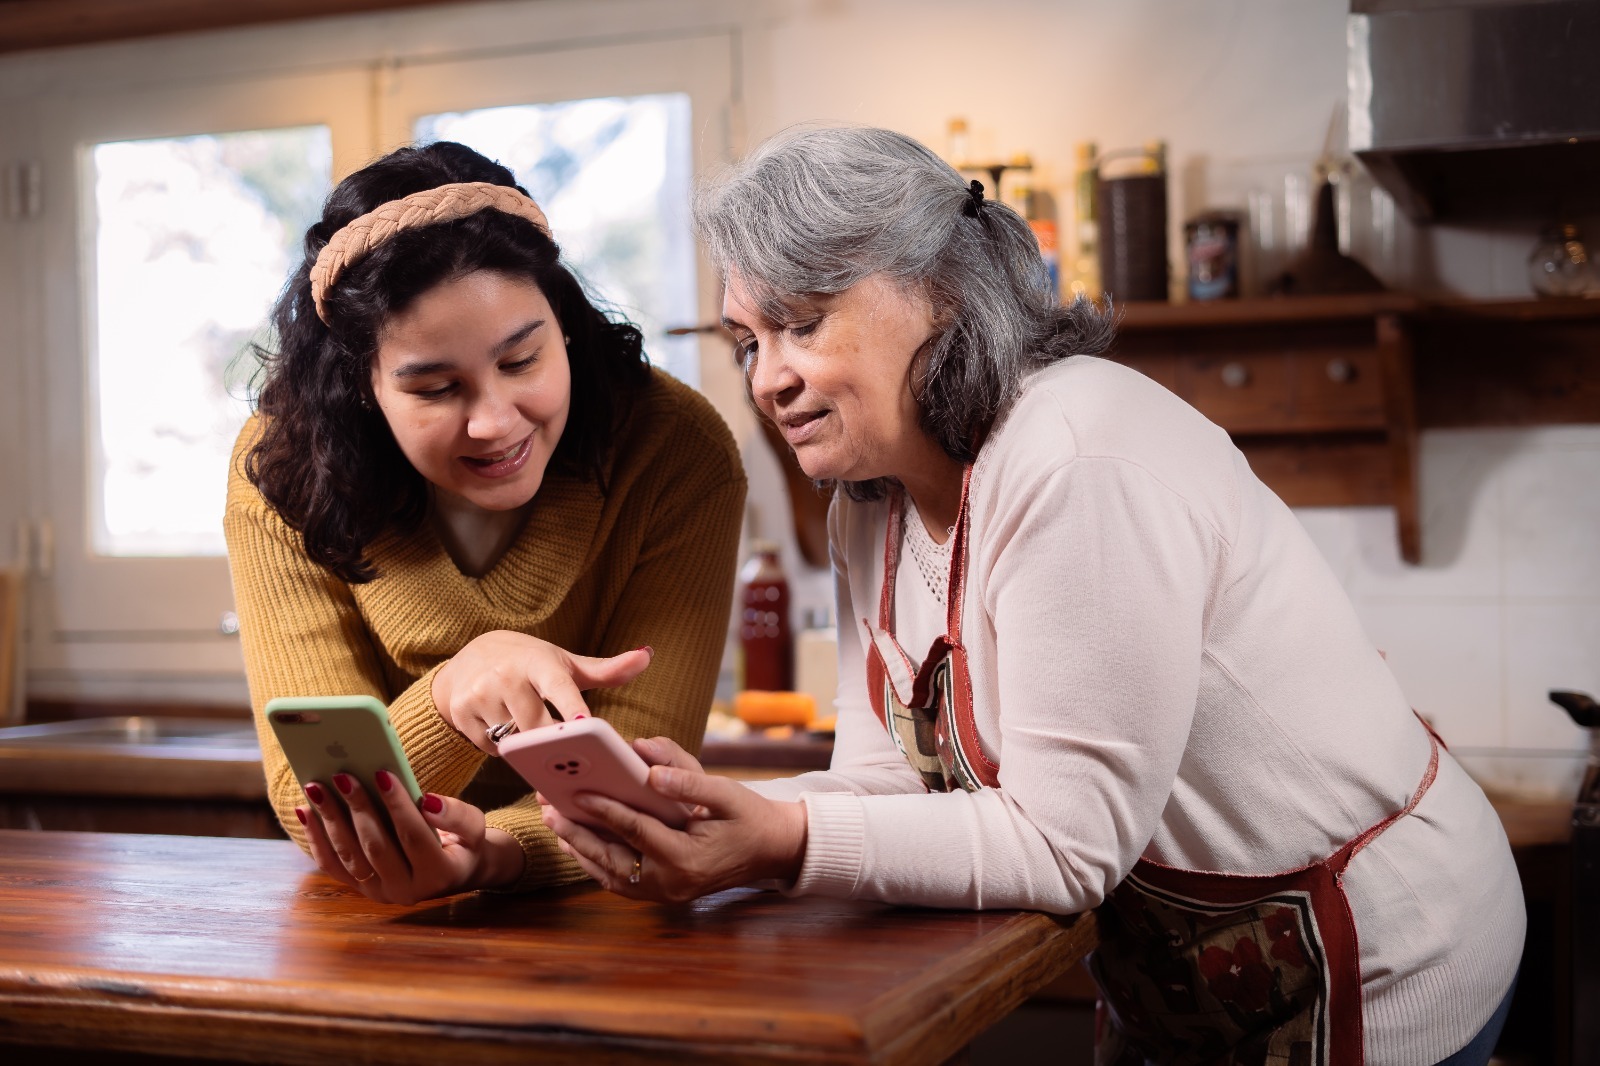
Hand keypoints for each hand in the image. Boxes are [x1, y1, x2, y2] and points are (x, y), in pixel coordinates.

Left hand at [296, 770, 523, 903]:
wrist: (454, 871)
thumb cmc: (464, 842)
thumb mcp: (474, 827)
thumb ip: (456, 816)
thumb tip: (428, 802)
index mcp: (438, 874)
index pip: (414, 836)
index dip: (398, 805)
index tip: (382, 773)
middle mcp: (406, 891)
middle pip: (376, 847)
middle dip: (358, 808)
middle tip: (342, 775)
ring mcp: (380, 893)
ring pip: (350, 856)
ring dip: (331, 820)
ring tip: (317, 788)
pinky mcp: (360, 889)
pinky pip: (333, 865)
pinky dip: (317, 838)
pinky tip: (304, 811)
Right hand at [432, 631, 652, 752]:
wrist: (470, 656)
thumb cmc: (530, 663)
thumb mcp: (566, 663)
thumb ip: (607, 669)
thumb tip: (648, 656)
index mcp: (539, 661)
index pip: (560, 687)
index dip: (572, 706)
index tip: (585, 724)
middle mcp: (507, 674)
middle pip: (537, 727)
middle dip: (553, 744)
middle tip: (568, 754)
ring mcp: (480, 693)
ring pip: (514, 741)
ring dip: (526, 746)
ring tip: (529, 729)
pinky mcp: (461, 712)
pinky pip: (491, 747)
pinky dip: (502, 747)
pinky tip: (504, 729)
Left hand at [540, 736, 807, 903]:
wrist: (773, 851)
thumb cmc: (750, 817)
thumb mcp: (726, 793)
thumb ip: (688, 781)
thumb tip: (648, 766)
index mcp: (687, 859)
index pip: (636, 831)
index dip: (605, 809)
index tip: (578, 790)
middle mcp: (671, 883)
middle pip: (610, 858)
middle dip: (576, 832)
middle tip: (548, 808)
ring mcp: (664, 893)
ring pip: (608, 873)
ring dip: (579, 847)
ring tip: (554, 819)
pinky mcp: (660, 893)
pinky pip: (618, 879)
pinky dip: (594, 860)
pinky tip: (577, 840)